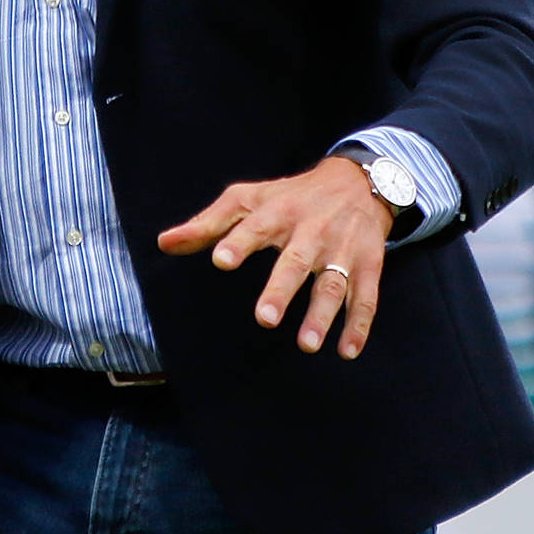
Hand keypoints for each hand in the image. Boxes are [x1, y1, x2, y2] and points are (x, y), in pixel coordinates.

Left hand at [157, 157, 394, 359]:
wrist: (357, 182)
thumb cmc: (290, 197)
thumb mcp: (248, 199)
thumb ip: (207, 224)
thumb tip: (164, 243)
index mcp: (277, 213)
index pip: (254, 227)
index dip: (237, 242)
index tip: (220, 260)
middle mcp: (311, 231)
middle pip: (295, 262)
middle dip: (281, 290)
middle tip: (264, 319)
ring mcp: (341, 249)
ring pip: (332, 284)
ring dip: (321, 315)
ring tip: (306, 344)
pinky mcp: (369, 264)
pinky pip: (366, 297)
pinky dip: (359, 325)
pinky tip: (348, 351)